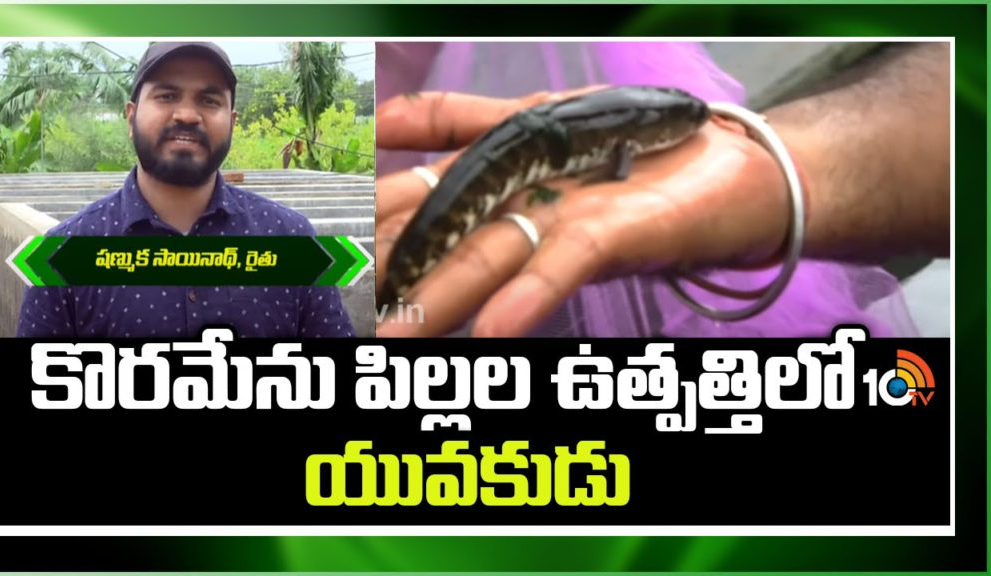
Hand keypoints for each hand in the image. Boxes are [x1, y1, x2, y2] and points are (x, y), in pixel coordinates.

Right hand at [375, 88, 794, 337]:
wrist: (728, 155)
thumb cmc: (629, 137)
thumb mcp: (528, 115)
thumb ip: (451, 121)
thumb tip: (374, 122)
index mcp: (494, 184)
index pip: (417, 197)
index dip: (374, 218)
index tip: (326, 248)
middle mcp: (520, 214)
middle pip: (446, 241)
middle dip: (397, 274)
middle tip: (349, 311)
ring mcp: (561, 228)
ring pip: (489, 264)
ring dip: (442, 304)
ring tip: (396, 341)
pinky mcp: (612, 235)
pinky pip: (560, 267)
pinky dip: (525, 297)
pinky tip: (489, 335)